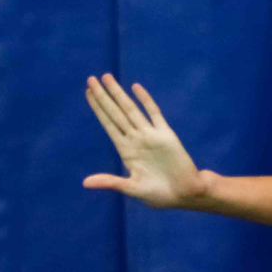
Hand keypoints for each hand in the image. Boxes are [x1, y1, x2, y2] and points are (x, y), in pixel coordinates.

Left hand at [83, 73, 205, 208]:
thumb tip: (85, 183)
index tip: (88, 93)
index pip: (108, 124)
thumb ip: (111, 182)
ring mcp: (150, 135)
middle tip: (90, 79)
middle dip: (103, 96)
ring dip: (119, 94)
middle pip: (116, 113)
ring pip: (131, 110)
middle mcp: (135, 139)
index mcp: (126, 151)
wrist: (186, 193)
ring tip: (107, 78)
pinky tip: (136, 88)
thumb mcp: (133, 189)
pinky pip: (154, 113)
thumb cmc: (160, 194)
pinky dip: (145, 100)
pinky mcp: (166, 135)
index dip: (98, 109)